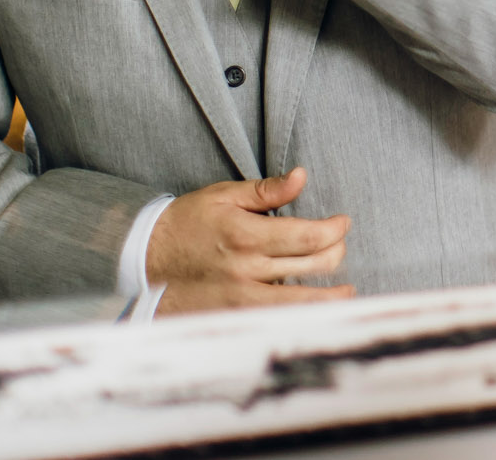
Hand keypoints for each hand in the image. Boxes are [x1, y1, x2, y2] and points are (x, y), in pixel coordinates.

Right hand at [146, 167, 353, 315]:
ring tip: (346, 292)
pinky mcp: (237, 315)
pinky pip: (277, 318)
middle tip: (341, 245)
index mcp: (247, 235)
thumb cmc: (189, 221)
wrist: (149, 257)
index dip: (334, 230)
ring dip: (330, 296)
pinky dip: (301, 315)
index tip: (342, 223)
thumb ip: (267, 190)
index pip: (309, 236)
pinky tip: (314, 311)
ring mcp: (243, 297)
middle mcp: (248, 269)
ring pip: (301, 301)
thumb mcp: (225, 196)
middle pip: (313, 265)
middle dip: (337, 253)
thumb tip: (301, 176)